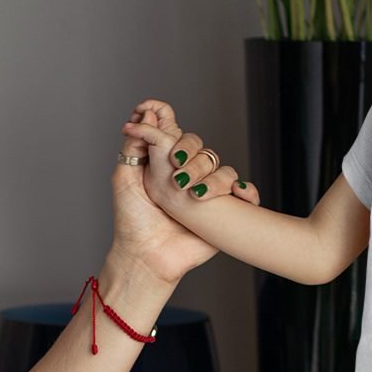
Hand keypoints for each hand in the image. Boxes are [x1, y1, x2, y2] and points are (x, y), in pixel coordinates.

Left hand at [120, 99, 258, 229]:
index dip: (174, 128)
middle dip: (192, 160)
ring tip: (195, 197)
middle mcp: (188, 176)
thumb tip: (144, 114)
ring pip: (224, 170)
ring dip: (213, 180)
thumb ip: (134, 145)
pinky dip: (246, 192)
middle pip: (203, 149)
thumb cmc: (132, 222)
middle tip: (177, 180)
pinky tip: (237, 194)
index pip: (178, 136)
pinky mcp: (222, 212)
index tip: (163, 127)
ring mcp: (207, 194)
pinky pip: (245, 195)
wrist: (148, 256)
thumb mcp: (124, 179)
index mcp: (166, 166)